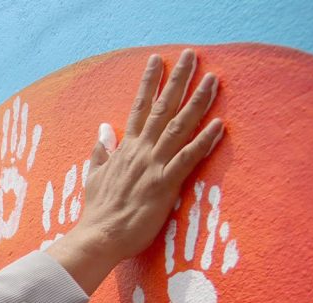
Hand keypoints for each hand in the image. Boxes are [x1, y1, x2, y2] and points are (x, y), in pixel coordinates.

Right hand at [49, 49, 222, 293]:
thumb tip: (102, 130)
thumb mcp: (93, 176)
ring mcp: (153, 166)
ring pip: (178, 127)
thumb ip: (101, 152)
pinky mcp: (164, 184)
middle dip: (177, 80)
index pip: (139, 108)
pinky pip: (187, 158)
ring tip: (213, 79)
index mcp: (125, 150)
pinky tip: (219, 125)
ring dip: (197, 102)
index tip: (157, 61)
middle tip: (189, 55)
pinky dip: (203, 141)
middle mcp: (140, 151)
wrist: (98, 237)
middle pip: (162, 108)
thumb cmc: (98, 212)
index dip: (149, 83)